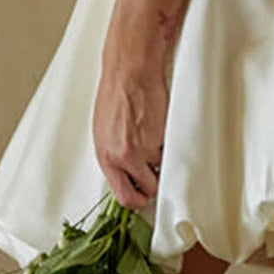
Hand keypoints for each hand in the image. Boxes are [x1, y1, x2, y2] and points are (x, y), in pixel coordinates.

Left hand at [91, 57, 169, 210]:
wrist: (129, 73)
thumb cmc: (115, 96)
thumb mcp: (103, 132)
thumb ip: (113, 157)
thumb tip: (124, 173)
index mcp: (106, 157)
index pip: (124, 197)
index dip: (137, 200)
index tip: (143, 197)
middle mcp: (125, 157)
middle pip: (149, 190)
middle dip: (153, 182)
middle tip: (153, 169)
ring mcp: (146, 148)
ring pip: (162, 169)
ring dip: (161, 159)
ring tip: (152, 139)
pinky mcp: (163, 136)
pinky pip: (170, 150)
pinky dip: (168, 143)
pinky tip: (158, 128)